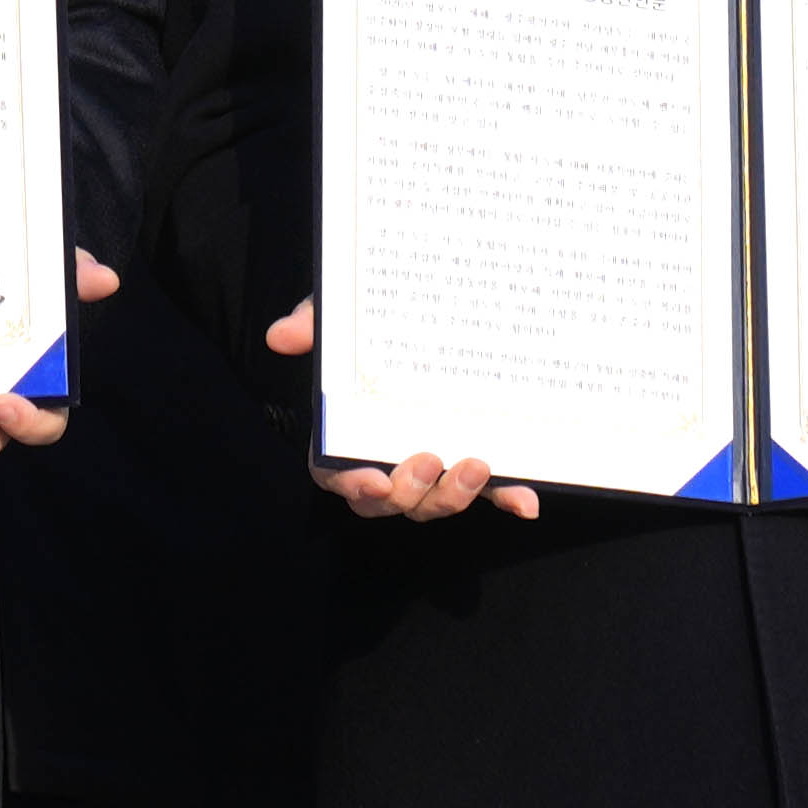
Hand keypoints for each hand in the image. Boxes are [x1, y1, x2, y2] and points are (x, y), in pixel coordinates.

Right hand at [264, 296, 535, 520]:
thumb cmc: (374, 322)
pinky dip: (507, 499)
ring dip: (455, 496)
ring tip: (478, 465)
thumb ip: (314, 323)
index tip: (376, 480)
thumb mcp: (344, 315)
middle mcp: (389, 458)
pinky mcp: (474, 461)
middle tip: (428, 459)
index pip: (335, 474)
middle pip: (389, 500)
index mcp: (347, 434)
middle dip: (409, 492)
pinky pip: (489, 491)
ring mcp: (433, 464)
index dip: (352, 484)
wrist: (437, 306)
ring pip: (435, 501)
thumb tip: (281, 335)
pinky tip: (526, 502)